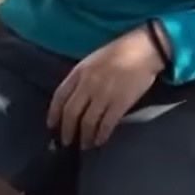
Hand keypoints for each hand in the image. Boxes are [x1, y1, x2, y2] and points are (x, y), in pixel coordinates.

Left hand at [47, 25, 163, 148]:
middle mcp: (88, 84)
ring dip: (84, 136)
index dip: (53, 113)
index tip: (51, 125)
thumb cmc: (118, 53)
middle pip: (71, 113)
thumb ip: (81, 78)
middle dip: (67, 130)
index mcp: (79, 72)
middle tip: (66, 142)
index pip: (59, 96)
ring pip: (88, 122)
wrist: (143, 50)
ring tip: (84, 144)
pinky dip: (101, 135)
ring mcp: (104, 94)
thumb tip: (73, 99)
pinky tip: (99, 141)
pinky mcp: (120, 103)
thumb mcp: (92, 61)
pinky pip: (106, 124)